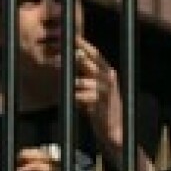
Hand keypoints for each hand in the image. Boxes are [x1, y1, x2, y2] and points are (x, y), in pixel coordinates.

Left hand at [74, 35, 123, 160]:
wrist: (115, 132)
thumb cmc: (101, 110)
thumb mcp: (95, 90)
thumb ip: (85, 77)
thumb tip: (67, 64)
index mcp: (108, 72)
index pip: (94, 53)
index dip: (80, 44)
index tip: (66, 38)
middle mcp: (109, 79)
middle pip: (87, 62)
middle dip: (70, 58)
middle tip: (54, 55)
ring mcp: (105, 91)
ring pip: (81, 81)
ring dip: (69, 83)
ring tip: (62, 84)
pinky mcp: (100, 105)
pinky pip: (80, 97)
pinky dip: (73, 98)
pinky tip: (72, 102)